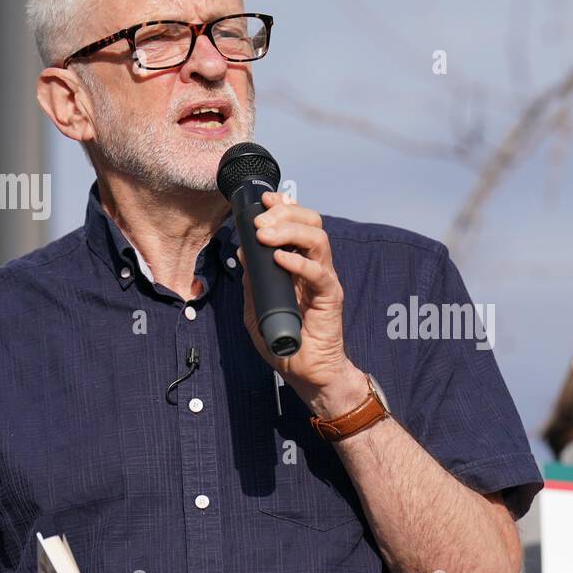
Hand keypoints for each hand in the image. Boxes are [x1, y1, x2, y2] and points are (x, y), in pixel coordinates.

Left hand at [238, 191, 364, 417]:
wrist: (306, 372)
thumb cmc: (284, 341)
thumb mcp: (255, 307)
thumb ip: (252, 279)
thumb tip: (242, 250)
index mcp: (297, 264)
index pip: (296, 223)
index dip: (283, 207)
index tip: (263, 201)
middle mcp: (313, 267)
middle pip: (310, 222)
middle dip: (285, 213)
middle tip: (261, 221)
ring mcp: (323, 280)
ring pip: (318, 239)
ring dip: (291, 231)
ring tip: (268, 236)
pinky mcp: (330, 297)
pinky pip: (319, 273)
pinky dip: (299, 262)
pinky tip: (281, 260)